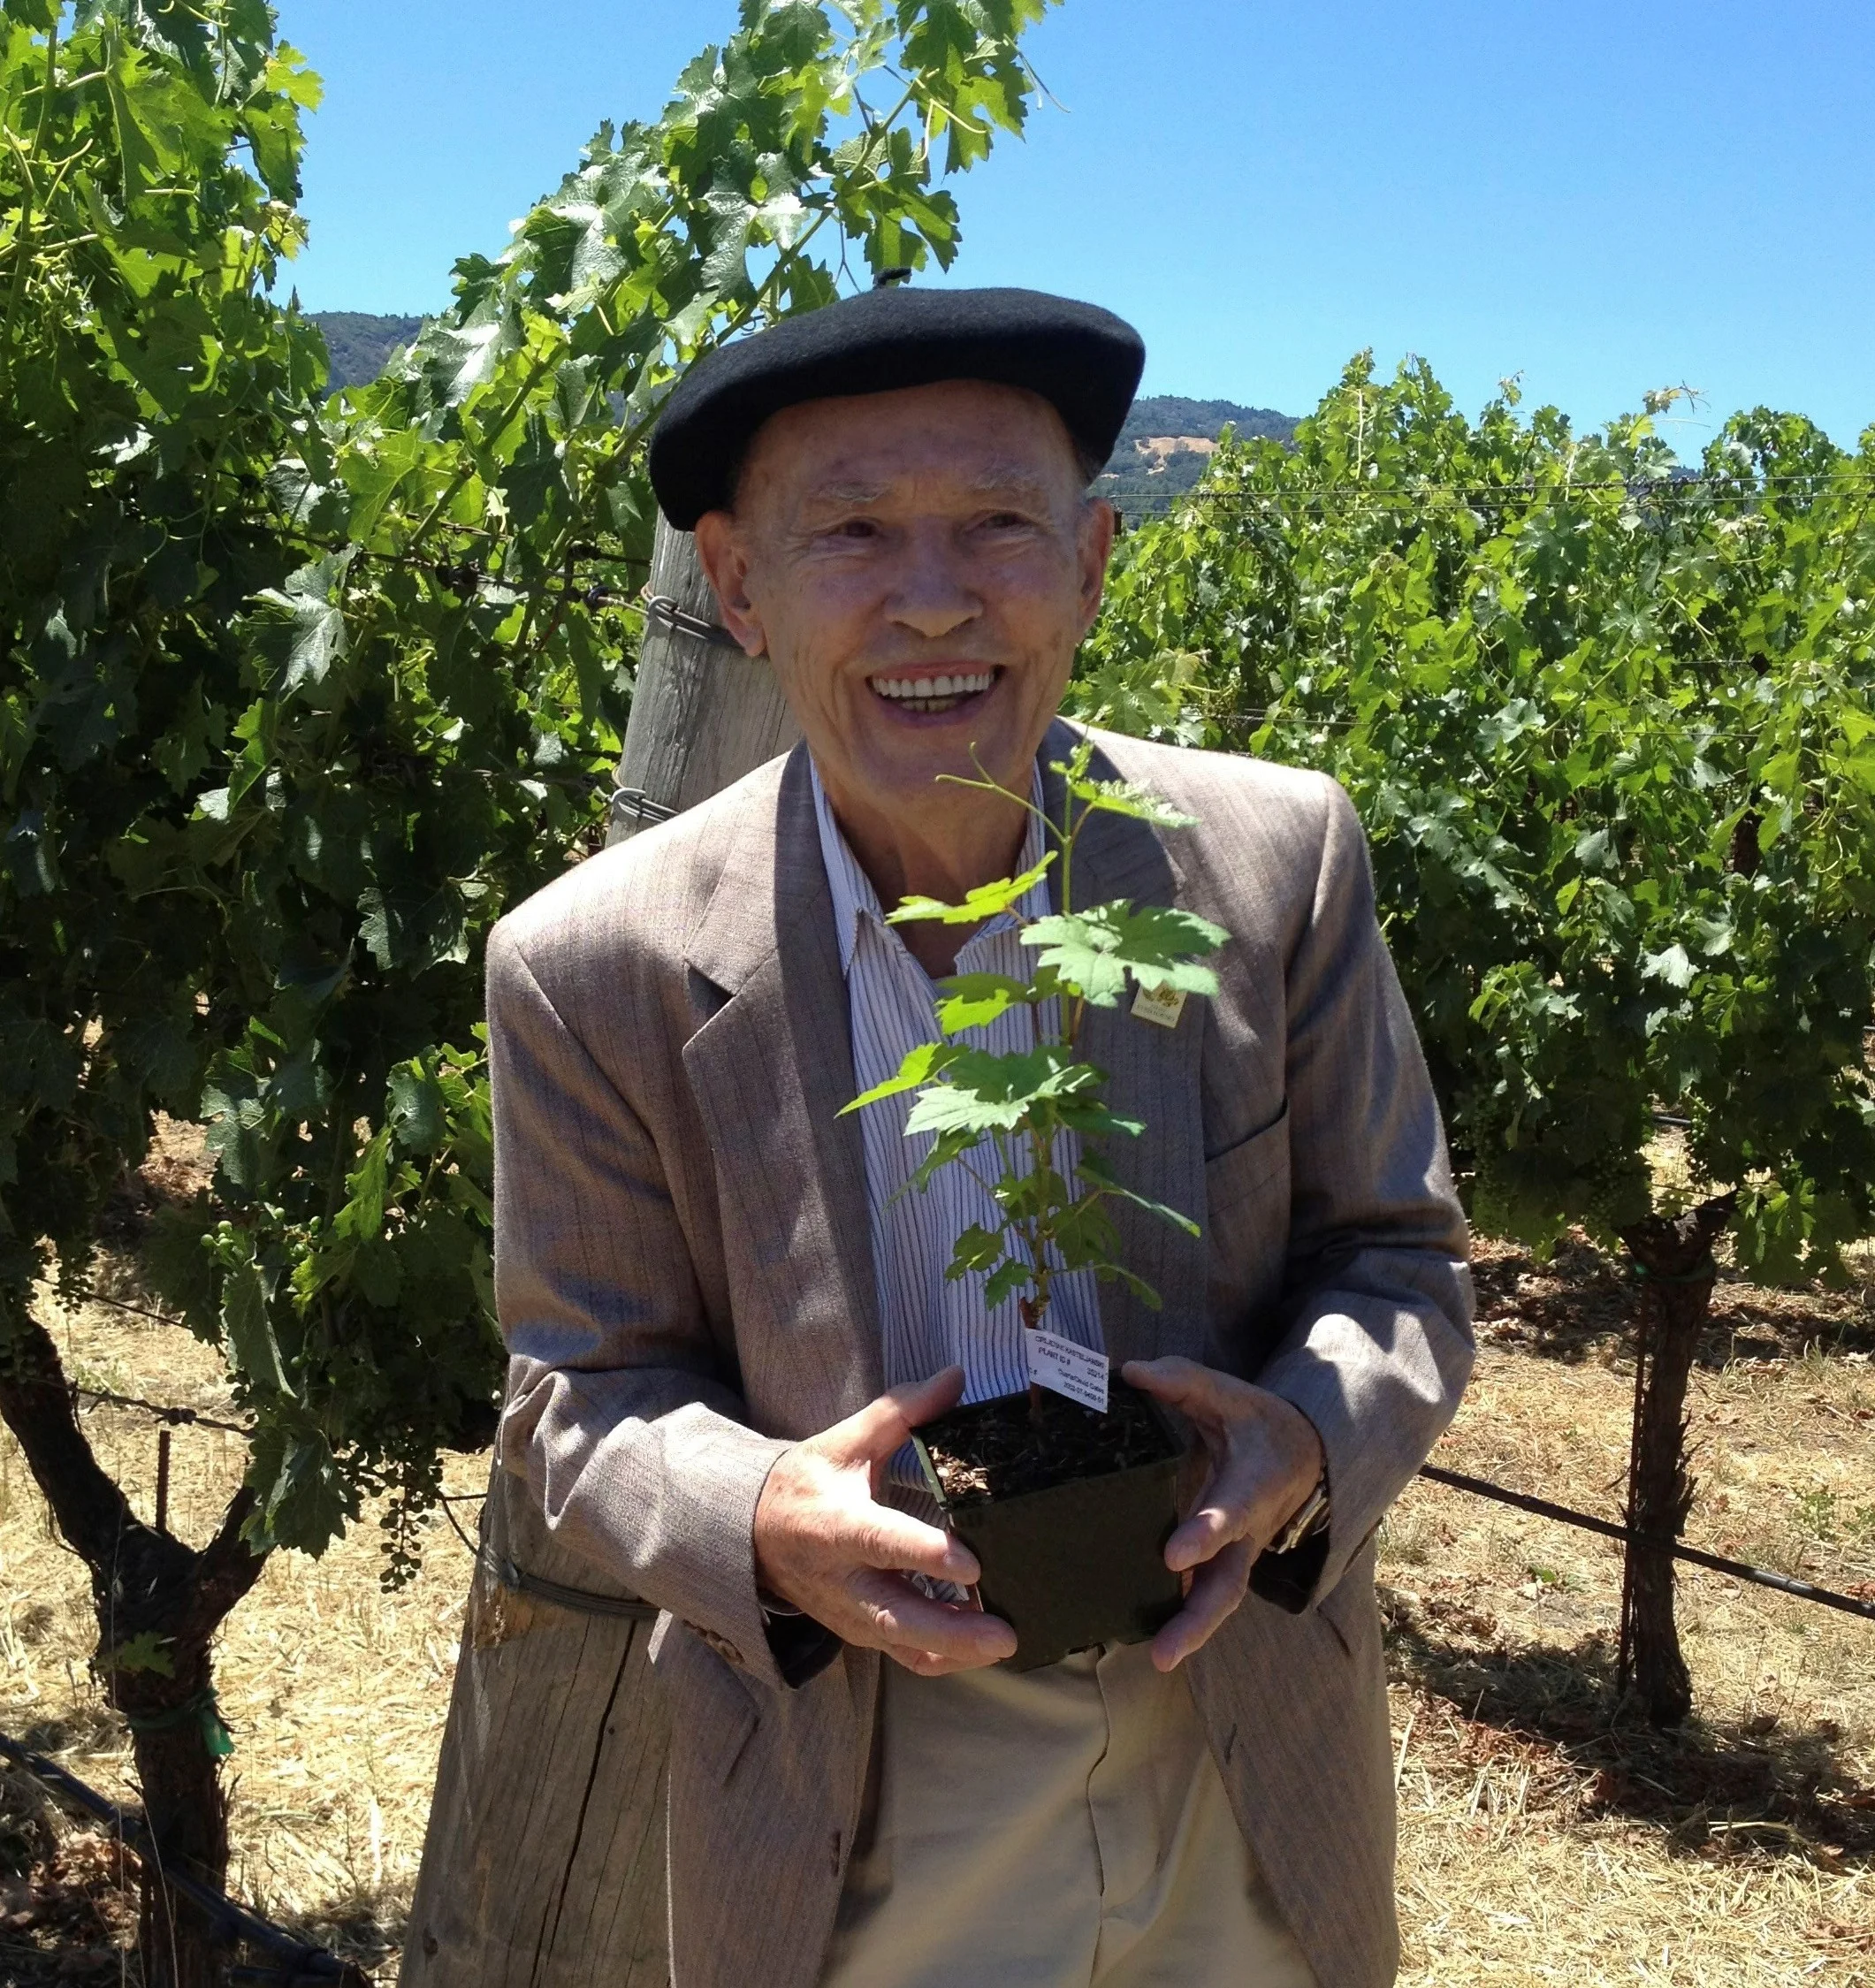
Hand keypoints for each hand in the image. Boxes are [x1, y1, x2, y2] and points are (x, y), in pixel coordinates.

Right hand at [753, 1366, 1018, 1676]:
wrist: (755, 1537)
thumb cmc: (806, 1484)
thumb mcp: (844, 1442)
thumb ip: (901, 1411)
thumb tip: (956, 1377)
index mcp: (837, 1525)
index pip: (882, 1542)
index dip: (925, 1555)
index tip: (971, 1563)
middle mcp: (845, 1580)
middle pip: (897, 1616)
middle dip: (952, 1630)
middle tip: (1003, 1634)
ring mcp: (853, 1615)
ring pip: (905, 1644)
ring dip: (956, 1650)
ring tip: (1005, 1643)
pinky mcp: (863, 1634)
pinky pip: (906, 1656)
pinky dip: (944, 1658)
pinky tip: (982, 1647)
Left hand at [1122, 1356, 1324, 1671]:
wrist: (1304, 1454)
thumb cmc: (1259, 1422)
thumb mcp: (1229, 1393)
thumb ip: (1182, 1380)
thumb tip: (1131, 1371)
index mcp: (1250, 1486)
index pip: (1231, 1514)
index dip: (1205, 1536)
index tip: (1173, 1556)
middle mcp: (1247, 1531)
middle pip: (1229, 1586)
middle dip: (1199, 1619)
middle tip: (1165, 1651)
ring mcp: (1237, 1553)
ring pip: (1220, 1600)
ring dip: (1191, 1631)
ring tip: (1157, 1657)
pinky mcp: (1223, 1561)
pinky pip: (1206, 1595)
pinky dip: (1182, 1618)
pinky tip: (1145, 1636)